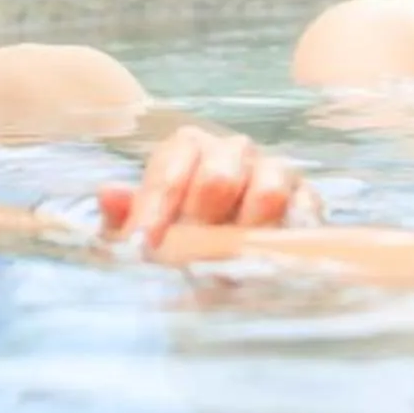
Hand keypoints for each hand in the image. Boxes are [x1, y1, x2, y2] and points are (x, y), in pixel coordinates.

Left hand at [99, 126, 319, 242]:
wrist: (227, 245)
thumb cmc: (178, 230)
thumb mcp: (143, 228)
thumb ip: (123, 215)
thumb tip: (108, 194)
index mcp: (189, 148)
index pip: (170, 171)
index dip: (154, 209)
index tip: (143, 246)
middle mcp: (233, 152)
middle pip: (219, 175)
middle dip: (199, 221)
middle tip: (186, 257)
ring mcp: (274, 172)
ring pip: (268, 189)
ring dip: (244, 232)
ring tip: (226, 264)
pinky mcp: (305, 200)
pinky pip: (304, 212)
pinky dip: (286, 239)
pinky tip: (268, 264)